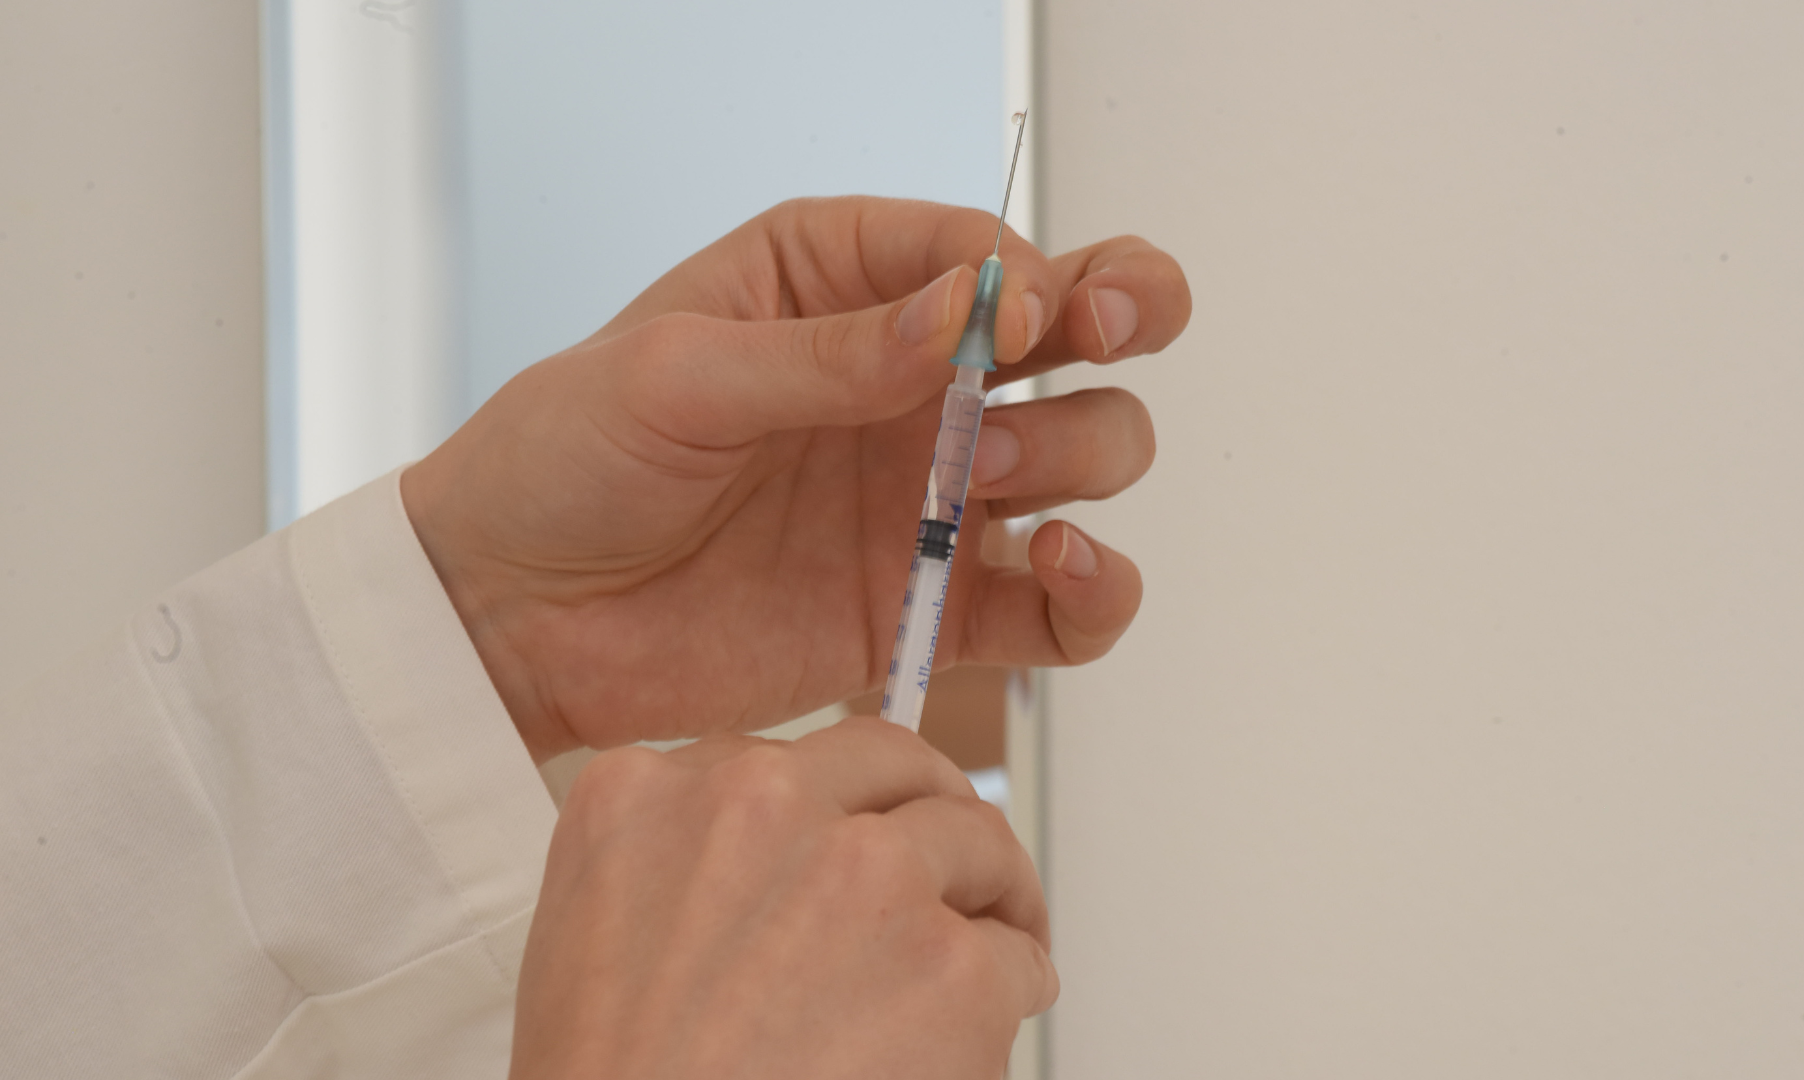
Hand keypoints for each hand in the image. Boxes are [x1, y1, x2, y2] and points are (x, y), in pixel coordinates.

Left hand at [404, 197, 1190, 760]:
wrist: (509, 620)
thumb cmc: (562, 461)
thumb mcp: (674, 374)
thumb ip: (827, 352)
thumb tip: (964, 312)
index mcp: (842, 285)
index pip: (985, 251)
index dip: (1034, 275)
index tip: (1013, 319)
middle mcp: (907, 385)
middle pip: (1080, 336)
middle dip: (1119, 320)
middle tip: (1091, 337)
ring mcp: (930, 498)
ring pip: (1090, 454)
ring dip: (1081, 454)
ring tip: (989, 476)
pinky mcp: (933, 608)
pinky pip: (1060, 605)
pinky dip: (1098, 590)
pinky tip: (1066, 568)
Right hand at [509, 718, 1055, 1077]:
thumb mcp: (588, 944)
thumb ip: (681, 868)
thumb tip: (771, 868)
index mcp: (650, 797)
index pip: (778, 758)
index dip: (832, 804)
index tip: (856, 826)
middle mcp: (759, 808)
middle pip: (892, 765)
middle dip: (932, 808)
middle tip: (960, 857)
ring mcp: (865, 875)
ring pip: (973, 840)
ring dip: (994, 893)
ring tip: (1004, 935)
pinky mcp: (949, 963)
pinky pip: (1015, 955)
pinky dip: (1016, 988)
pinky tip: (990, 1025)